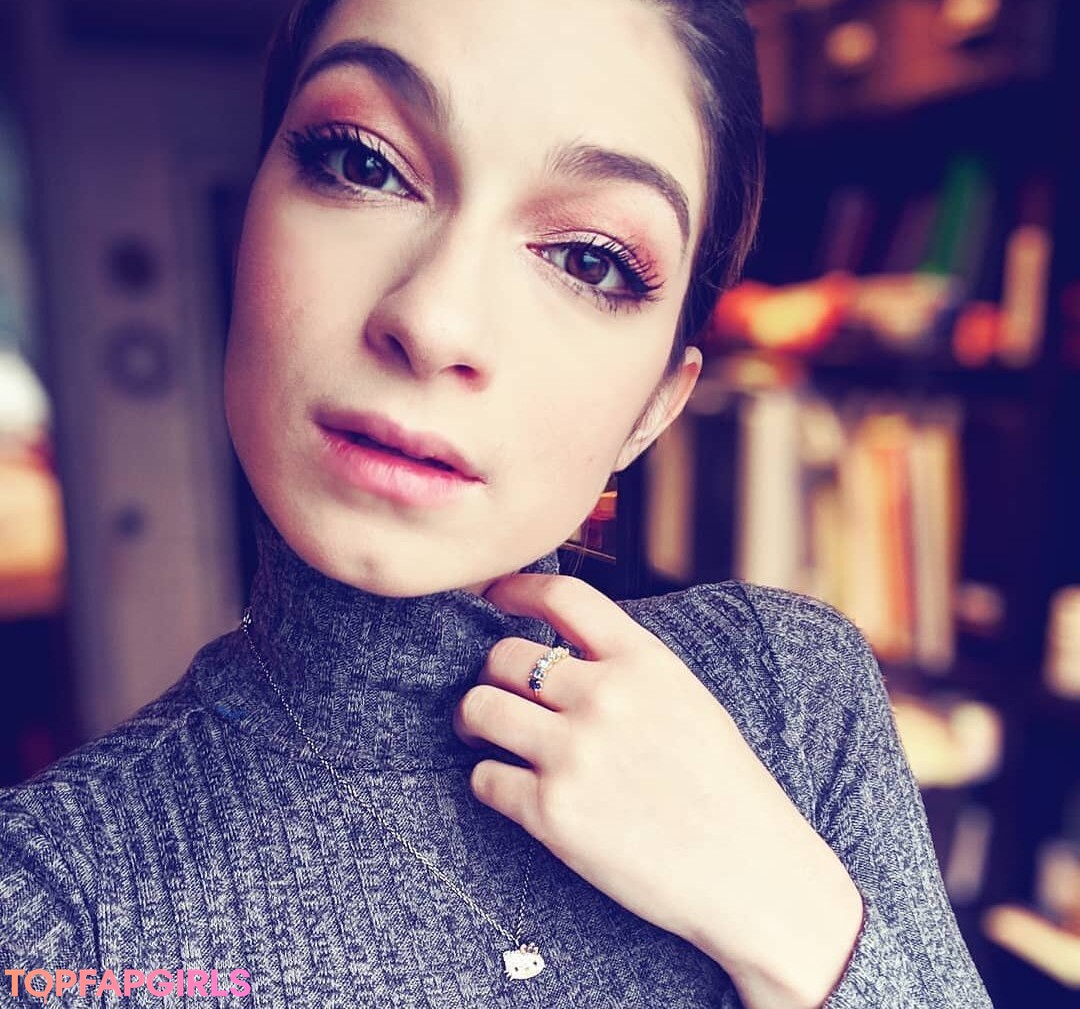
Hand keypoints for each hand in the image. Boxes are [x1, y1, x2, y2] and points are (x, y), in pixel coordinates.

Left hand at [453, 573, 862, 1007]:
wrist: (753, 875)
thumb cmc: (726, 789)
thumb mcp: (687, 698)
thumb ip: (627, 668)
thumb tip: (560, 652)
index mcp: (643, 662)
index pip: (563, 596)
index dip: (516, 587)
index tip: (492, 594)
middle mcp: (604, 698)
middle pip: (503, 655)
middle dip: (490, 671)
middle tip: (496, 692)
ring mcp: (574, 755)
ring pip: (479, 708)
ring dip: (473, 719)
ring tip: (482, 732)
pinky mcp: (552, 814)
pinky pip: (483, 778)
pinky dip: (487, 780)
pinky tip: (509, 788)